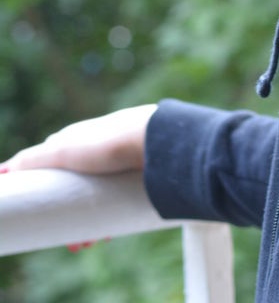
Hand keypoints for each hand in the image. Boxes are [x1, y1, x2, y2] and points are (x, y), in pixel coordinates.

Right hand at [0, 103, 159, 251]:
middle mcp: (91, 149)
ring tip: (94, 243)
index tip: (43, 224)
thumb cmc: (107, 140)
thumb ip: (32, 160)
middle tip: (75, 246)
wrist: (155, 140)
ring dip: (90, 224)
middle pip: (73, 192)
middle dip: (70, 221)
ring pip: (94, 199)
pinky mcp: (131, 170)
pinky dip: (109, 216)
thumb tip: (4, 170)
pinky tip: (111, 231)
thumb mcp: (62, 150)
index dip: (43, 199)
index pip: (48, 172)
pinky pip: (115, 199)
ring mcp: (112, 160)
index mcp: (71, 140)